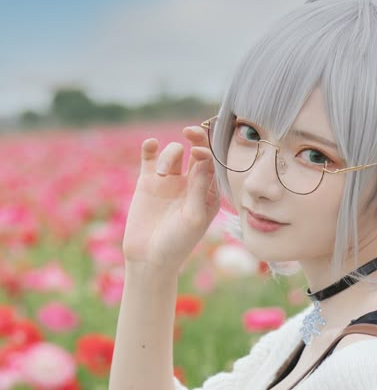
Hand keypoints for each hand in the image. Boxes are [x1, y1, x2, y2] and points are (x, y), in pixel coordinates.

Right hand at [122, 125, 221, 275]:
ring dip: (169, 156)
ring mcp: (170, 181)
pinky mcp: (148, 181)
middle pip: (197, 150)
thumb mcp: (194, 217)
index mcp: (209, 193)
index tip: (199, 152)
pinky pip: (150, 156)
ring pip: (174, 152)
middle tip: (189, 133)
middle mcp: (192, 183)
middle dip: (196, 138)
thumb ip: (200, 188)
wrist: (149, 257)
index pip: (214, 164)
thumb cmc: (178, 243)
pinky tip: (150, 145)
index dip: (210, 151)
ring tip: (161, 175)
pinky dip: (151, 147)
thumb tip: (204, 158)